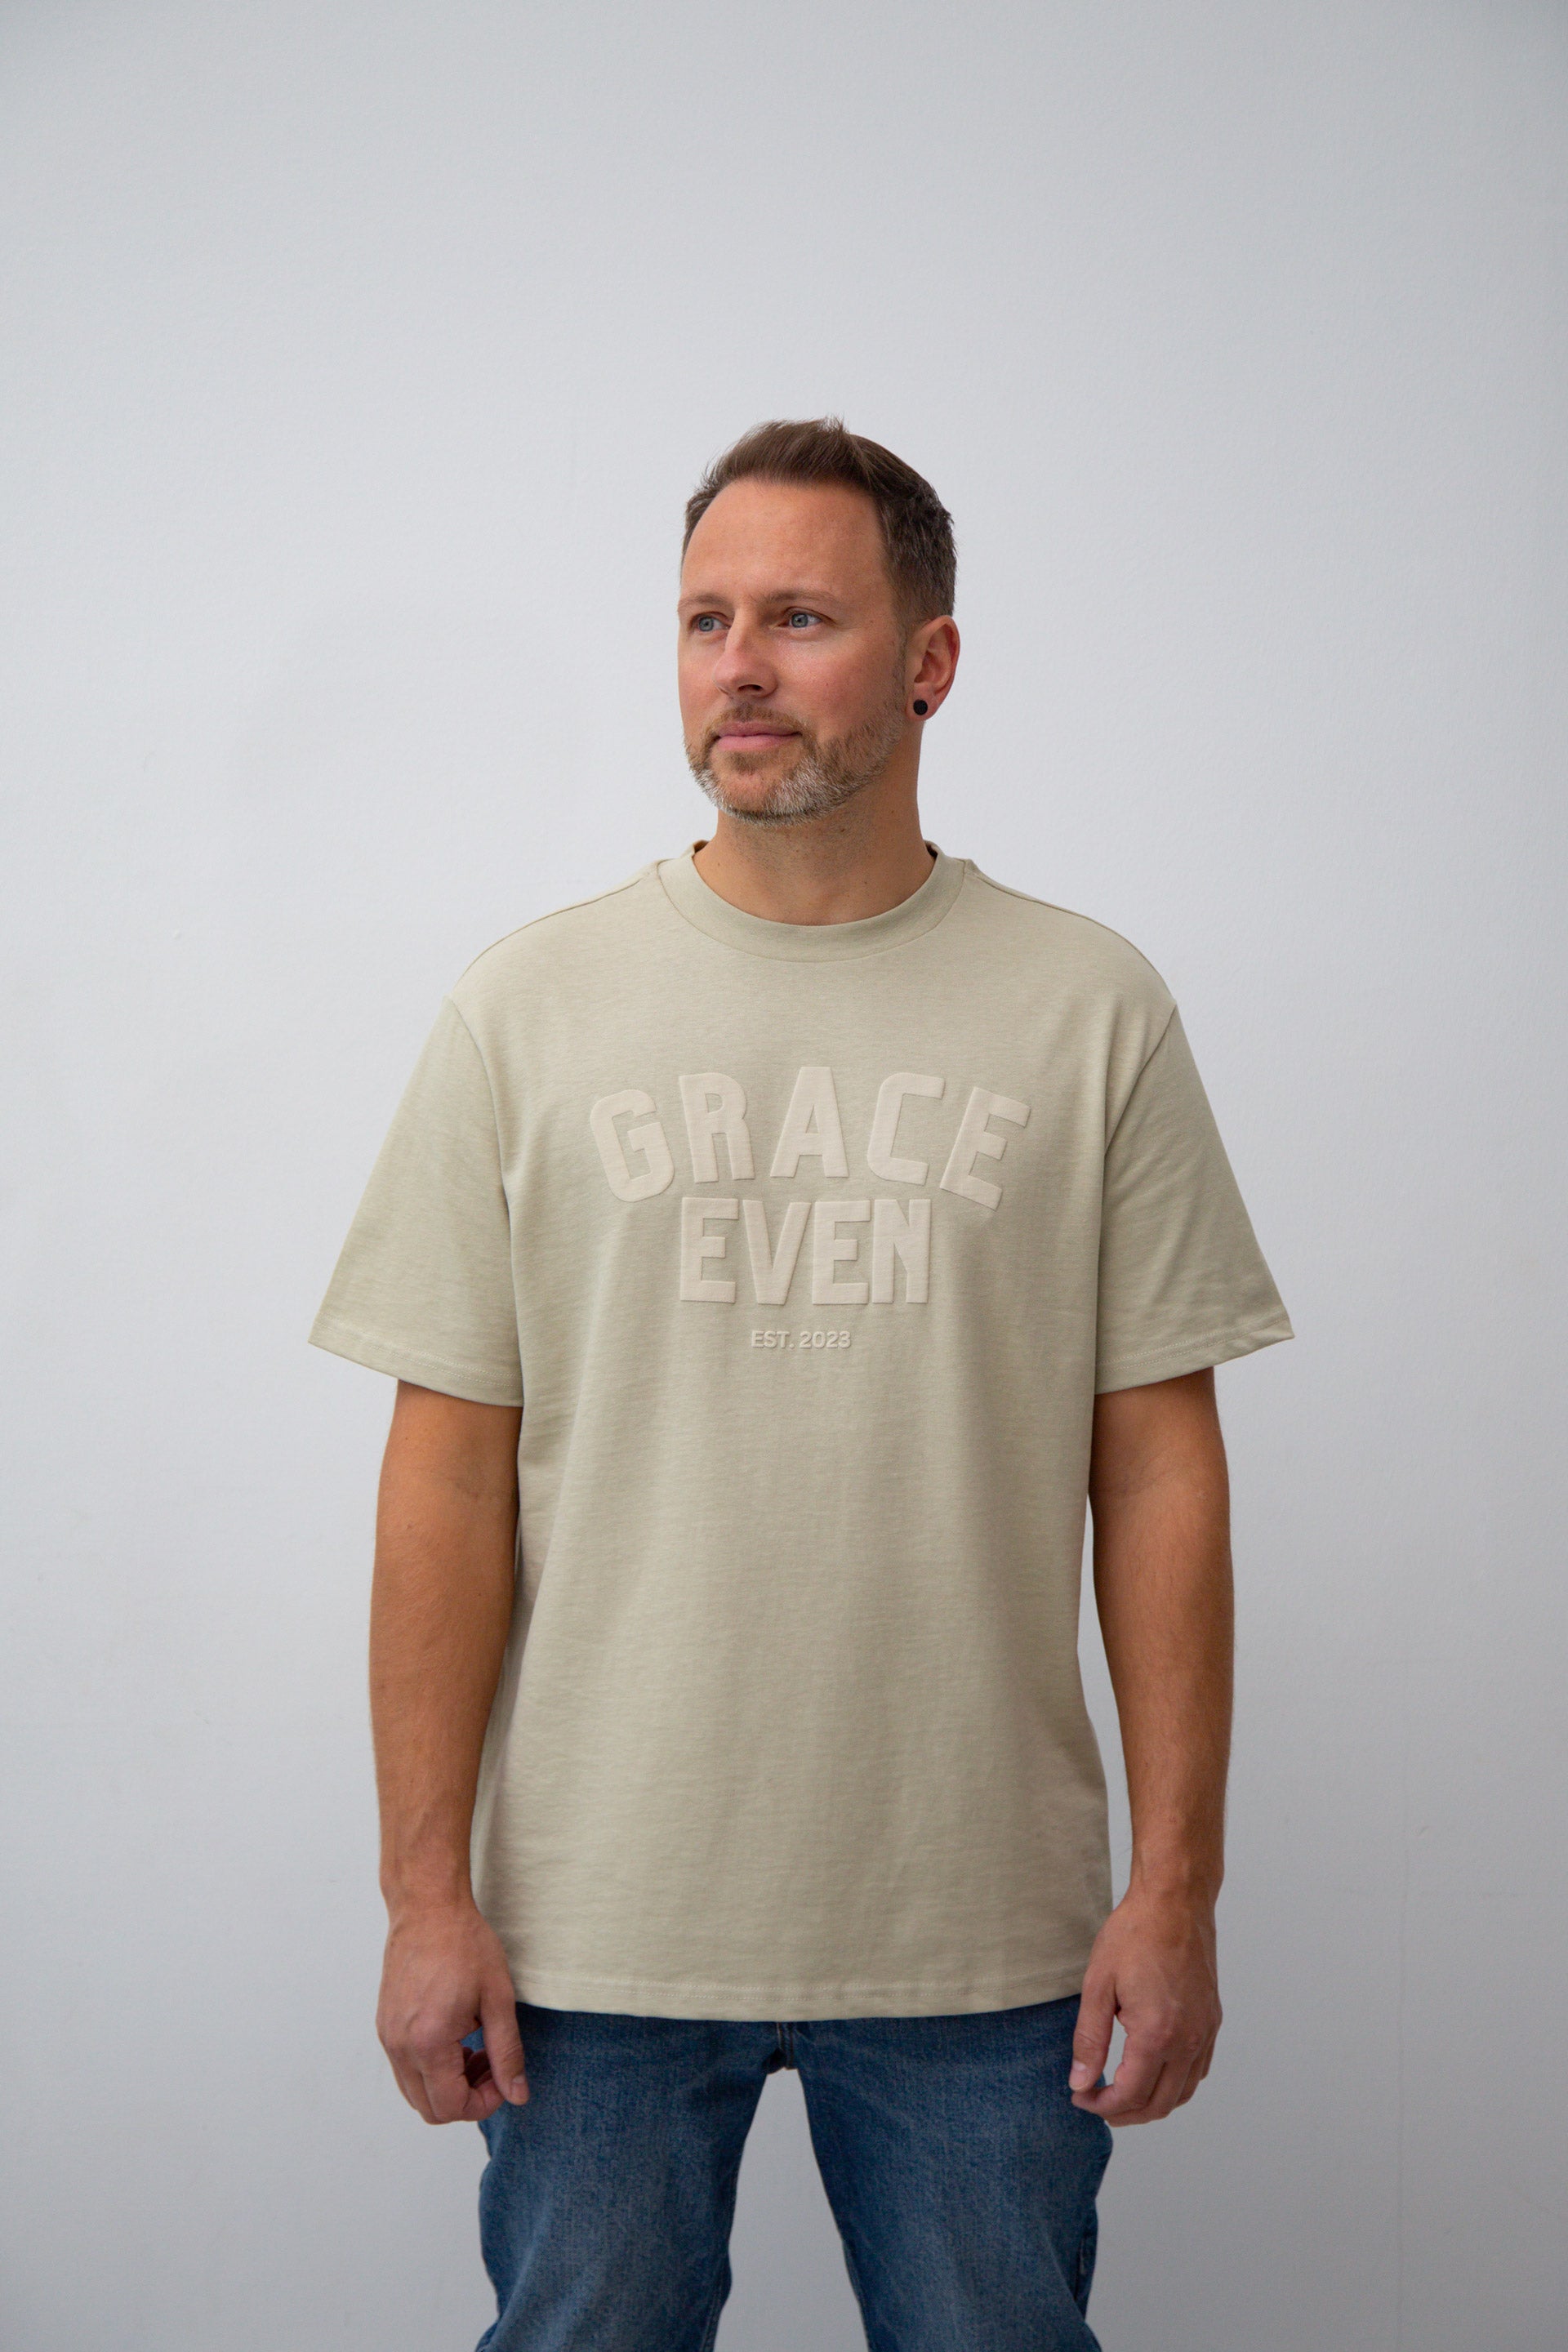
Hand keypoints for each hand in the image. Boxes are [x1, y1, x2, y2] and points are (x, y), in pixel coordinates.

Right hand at [377, 1898, 528, 2123]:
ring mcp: (388, 2037)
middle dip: (466, 2099)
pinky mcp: (384, 2026)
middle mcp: (400, 2046)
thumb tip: (517, 2095)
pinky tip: (456, 2038)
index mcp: (428, 2042)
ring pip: (415, 2093)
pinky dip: (431, 2069)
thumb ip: (507, 2052)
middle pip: (430, 2109)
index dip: (484, 2102)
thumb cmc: (464, 1944)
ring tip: (476, 2049)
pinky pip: (405, 2069)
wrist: (428, 1908)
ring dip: (448, 2085)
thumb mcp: (498, 1998)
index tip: (503, 2077)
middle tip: (492, 2065)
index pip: (452, 2107)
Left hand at [1068, 1887, 1220, 2124]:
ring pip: (1183, 2093)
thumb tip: (1081, 2081)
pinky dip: (1175, 2085)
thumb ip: (1089, 2039)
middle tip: (1096, 2102)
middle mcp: (1188, 2040)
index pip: (1130, 2094)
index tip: (1080, 2096)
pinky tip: (1152, 2074)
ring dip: (1152, 2104)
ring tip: (1120, 2095)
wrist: (1175, 1903)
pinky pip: (1198, 2071)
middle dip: (1125, 2113)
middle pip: (1159, 2104)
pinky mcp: (1211, 2022)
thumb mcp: (1098, 1984)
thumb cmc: (1135, 1935)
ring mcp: (1204, 2033)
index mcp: (1157, 2033)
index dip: (1102, 2105)